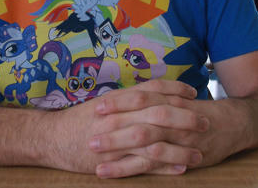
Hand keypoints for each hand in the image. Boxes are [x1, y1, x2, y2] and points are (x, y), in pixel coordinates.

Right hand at [39, 79, 200, 175]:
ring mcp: (117, 139)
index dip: (174, 89)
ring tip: (200, 151)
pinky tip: (181, 168)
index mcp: (119, 99)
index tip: (192, 92)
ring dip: (180, 147)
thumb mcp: (102, 103)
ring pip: (156, 141)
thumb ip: (125, 100)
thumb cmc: (78, 120)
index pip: (152, 89)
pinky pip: (144, 164)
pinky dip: (164, 166)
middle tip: (205, 120)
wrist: (52, 137)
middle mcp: (120, 115)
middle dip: (185, 117)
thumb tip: (149, 96)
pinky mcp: (114, 160)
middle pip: (160, 113)